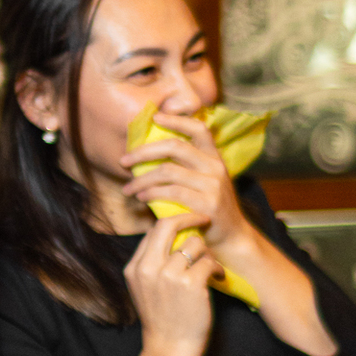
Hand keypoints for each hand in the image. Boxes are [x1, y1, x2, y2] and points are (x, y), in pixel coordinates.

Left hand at [120, 110, 250, 255]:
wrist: (232, 239)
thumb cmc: (209, 209)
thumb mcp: (204, 182)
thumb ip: (186, 168)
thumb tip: (148, 156)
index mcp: (214, 158)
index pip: (199, 129)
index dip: (177, 120)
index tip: (155, 117)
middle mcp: (215, 167)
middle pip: (175, 146)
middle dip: (144, 151)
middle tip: (123, 160)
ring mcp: (213, 185)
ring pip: (168, 171)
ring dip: (141, 179)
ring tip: (128, 188)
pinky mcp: (208, 204)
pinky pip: (171, 192)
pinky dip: (151, 193)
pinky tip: (141, 197)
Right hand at [124, 212, 219, 355]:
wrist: (170, 349)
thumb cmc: (163, 319)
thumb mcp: (145, 289)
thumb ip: (152, 264)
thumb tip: (171, 236)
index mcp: (135, 268)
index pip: (153, 231)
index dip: (173, 223)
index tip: (188, 223)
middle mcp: (148, 268)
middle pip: (167, 224)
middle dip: (189, 217)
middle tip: (204, 219)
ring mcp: (169, 276)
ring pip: (194, 243)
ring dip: (207, 252)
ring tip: (211, 266)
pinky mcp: (190, 285)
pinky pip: (208, 261)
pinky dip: (217, 268)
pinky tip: (218, 277)